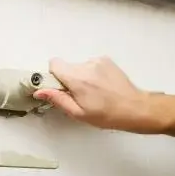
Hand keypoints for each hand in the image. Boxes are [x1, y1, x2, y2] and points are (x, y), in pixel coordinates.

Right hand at [33, 57, 155, 132]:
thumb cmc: (107, 115)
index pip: (54, 64)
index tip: (60, 88)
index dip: (54, 76)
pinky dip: (93, 74)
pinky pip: (91, 65)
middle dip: (69, 80)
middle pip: (67, 67)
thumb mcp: (78, 113)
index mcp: (77, 79)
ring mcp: (98, 61)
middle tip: (81, 96)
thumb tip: (40, 91)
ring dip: (82, 77)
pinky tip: (102, 87)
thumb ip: (57, 99)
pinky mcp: (107, 60)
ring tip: (95, 93)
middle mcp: (87, 65)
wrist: (134, 108)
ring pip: (79, 67)